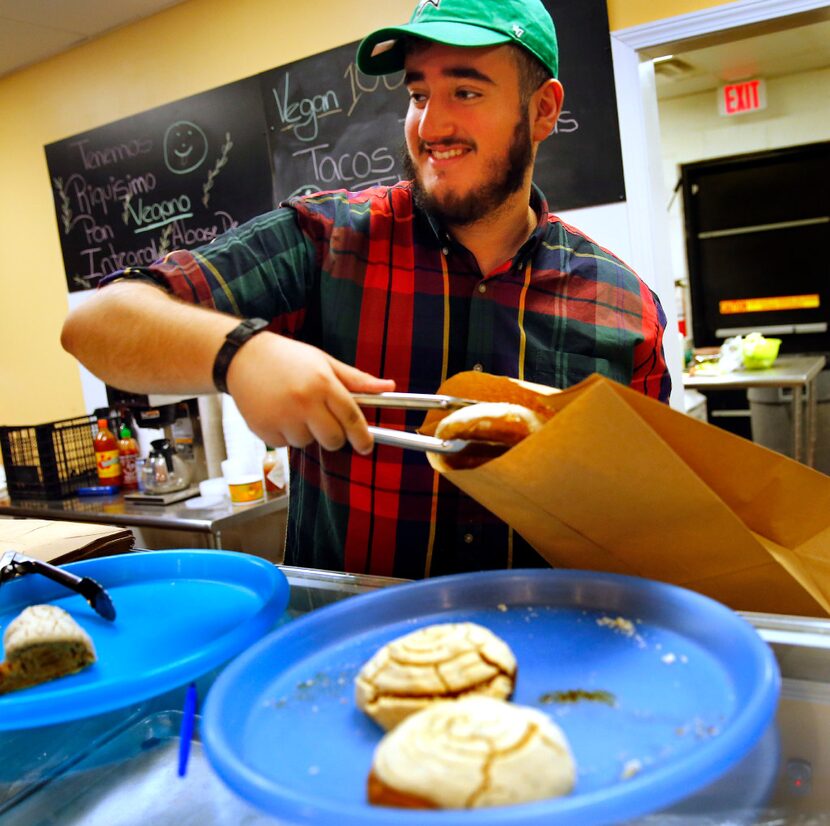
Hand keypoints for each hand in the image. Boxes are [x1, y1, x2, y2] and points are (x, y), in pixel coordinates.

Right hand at [226, 332, 394, 454]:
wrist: (241, 357)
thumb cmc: (287, 358)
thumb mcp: (324, 362)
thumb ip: (356, 379)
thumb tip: (389, 387)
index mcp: (322, 383)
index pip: (351, 417)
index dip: (363, 436)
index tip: (367, 445)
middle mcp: (303, 402)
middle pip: (333, 440)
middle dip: (334, 437)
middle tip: (324, 422)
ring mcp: (282, 418)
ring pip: (307, 444)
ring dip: (306, 433)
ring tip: (294, 409)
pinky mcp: (263, 430)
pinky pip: (285, 446)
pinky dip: (285, 435)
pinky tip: (278, 414)